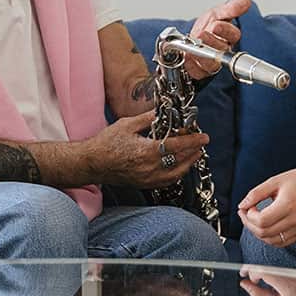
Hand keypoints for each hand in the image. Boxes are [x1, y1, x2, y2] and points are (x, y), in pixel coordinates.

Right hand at [83, 110, 207, 188]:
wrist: (91, 163)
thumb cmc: (106, 144)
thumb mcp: (127, 124)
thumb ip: (148, 118)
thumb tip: (163, 111)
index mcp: (146, 151)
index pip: (177, 146)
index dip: (193, 141)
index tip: (204, 137)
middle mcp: (149, 168)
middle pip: (181, 161)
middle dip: (194, 151)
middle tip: (200, 143)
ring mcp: (147, 178)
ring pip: (176, 174)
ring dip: (188, 164)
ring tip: (194, 154)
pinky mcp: (144, 184)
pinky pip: (167, 181)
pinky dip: (177, 173)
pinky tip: (179, 166)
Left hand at [186, 0, 252, 80]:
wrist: (190, 39)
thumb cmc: (206, 28)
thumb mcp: (216, 14)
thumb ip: (230, 8)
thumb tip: (246, 2)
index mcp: (228, 37)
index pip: (233, 35)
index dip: (226, 30)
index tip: (216, 25)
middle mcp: (221, 50)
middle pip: (222, 49)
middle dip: (212, 41)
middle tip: (203, 33)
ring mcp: (211, 62)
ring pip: (212, 63)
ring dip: (203, 54)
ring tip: (196, 43)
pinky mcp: (200, 71)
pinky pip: (198, 72)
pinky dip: (192, 64)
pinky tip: (188, 57)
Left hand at [237, 164, 295, 246]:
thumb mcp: (276, 181)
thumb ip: (256, 193)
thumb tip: (242, 205)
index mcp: (287, 205)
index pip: (261, 221)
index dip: (248, 216)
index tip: (247, 207)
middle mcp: (294, 220)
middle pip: (264, 233)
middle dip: (249, 225)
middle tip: (246, 213)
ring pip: (271, 241)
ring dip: (258, 233)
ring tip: (254, 220)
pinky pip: (281, 243)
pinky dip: (269, 238)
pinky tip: (266, 227)